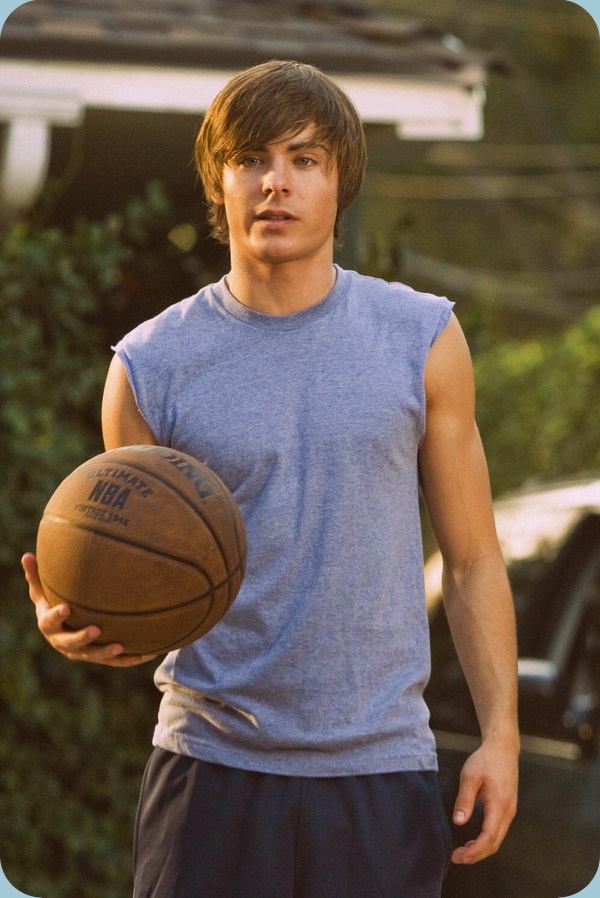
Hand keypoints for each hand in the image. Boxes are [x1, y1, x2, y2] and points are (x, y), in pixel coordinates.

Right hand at [21, 553, 157, 666]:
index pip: (49, 622)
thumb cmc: (52, 602)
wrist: (62, 630)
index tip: (65, 608)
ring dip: (105, 653)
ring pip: (92, 655)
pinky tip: (144, 654)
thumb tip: (26, 555)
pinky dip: (127, 659)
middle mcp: (63, 642)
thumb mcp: (42, 591)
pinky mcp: (96, 657)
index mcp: (49, 625)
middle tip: (96, 630)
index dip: (56, 616)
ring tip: (119, 646)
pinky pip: (113, 662)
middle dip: (82, 638)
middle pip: (70, 644)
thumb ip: (35, 576)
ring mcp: (80, 652)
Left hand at [451, 736, 518, 863]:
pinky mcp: (507, 809)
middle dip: (476, 854)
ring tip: (462, 851)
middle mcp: (508, 811)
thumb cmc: (485, 760)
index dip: (474, 851)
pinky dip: (486, 840)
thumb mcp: (470, 776)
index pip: (489, 837)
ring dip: (481, 848)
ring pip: (497, 839)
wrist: (503, 748)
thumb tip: (458, 822)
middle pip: (494, 843)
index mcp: (500, 804)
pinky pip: (498, 831)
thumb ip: (464, 799)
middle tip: (456, 857)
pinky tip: (473, 840)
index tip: (459, 857)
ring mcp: (510, 811)